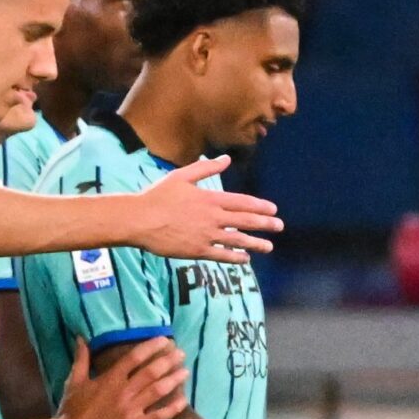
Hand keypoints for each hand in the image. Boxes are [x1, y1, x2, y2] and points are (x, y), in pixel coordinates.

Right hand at [59, 339, 186, 418]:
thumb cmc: (73, 410)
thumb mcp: (75, 381)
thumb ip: (82, 359)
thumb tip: (81, 338)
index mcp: (110, 379)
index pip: (134, 357)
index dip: (150, 347)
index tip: (163, 340)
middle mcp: (124, 391)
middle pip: (151, 372)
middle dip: (168, 360)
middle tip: (181, 353)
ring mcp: (131, 409)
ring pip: (158, 391)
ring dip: (174, 380)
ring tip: (185, 371)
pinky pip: (158, 416)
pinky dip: (172, 409)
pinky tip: (184, 401)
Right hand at [133, 158, 280, 262]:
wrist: (139, 220)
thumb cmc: (158, 196)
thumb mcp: (181, 176)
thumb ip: (206, 168)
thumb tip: (225, 159)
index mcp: (209, 198)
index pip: (242, 202)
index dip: (260, 206)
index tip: (273, 210)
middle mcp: (212, 217)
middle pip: (245, 221)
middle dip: (265, 224)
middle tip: (279, 227)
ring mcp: (206, 235)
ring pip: (237, 240)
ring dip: (255, 244)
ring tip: (269, 246)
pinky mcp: (198, 251)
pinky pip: (222, 255)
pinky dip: (235, 258)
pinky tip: (245, 259)